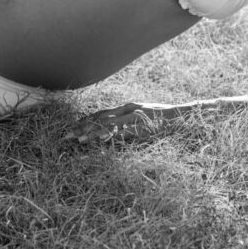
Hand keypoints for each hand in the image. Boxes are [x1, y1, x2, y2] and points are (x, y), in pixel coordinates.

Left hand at [64, 101, 179, 143]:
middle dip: (82, 126)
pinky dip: (107, 136)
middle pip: (99, 118)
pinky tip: (98, 141)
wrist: (181, 116)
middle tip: (66, 135)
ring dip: (91, 132)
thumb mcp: (143, 117)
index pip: (101, 113)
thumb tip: (114, 131)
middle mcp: (127, 109)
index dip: (85, 120)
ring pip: (106, 124)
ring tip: (77, 139)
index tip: (72, 127)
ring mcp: (133, 117)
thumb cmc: (163, 120)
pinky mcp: (139, 126)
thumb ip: (130, 121)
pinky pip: (120, 132)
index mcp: (127, 107)